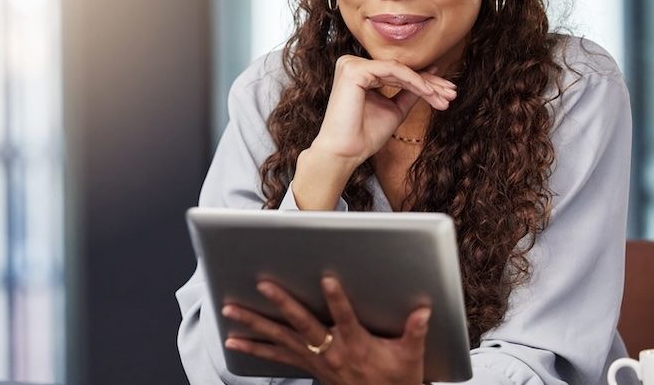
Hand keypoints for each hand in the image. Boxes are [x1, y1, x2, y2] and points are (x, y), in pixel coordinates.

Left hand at [222, 276, 429, 384]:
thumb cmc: (395, 380)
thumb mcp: (410, 358)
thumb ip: (415, 332)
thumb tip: (424, 311)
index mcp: (356, 344)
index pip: (345, 318)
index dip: (337, 299)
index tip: (328, 279)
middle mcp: (330, 351)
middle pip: (302, 324)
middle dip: (281, 303)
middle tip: (263, 285)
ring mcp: (314, 360)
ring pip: (280, 338)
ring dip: (254, 324)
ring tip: (230, 310)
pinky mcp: (306, 366)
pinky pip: (274, 357)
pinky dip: (253, 349)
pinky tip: (233, 342)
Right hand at [311, 55, 456, 163]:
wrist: (346, 152)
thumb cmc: (364, 135)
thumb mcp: (394, 109)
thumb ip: (409, 93)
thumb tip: (431, 76)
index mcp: (360, 73)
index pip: (398, 73)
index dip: (424, 82)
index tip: (446, 93)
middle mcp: (353, 64)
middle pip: (400, 70)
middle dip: (430, 83)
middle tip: (452, 93)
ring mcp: (351, 65)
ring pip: (399, 70)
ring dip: (426, 84)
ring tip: (445, 97)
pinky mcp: (354, 70)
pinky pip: (392, 71)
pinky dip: (414, 81)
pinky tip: (429, 93)